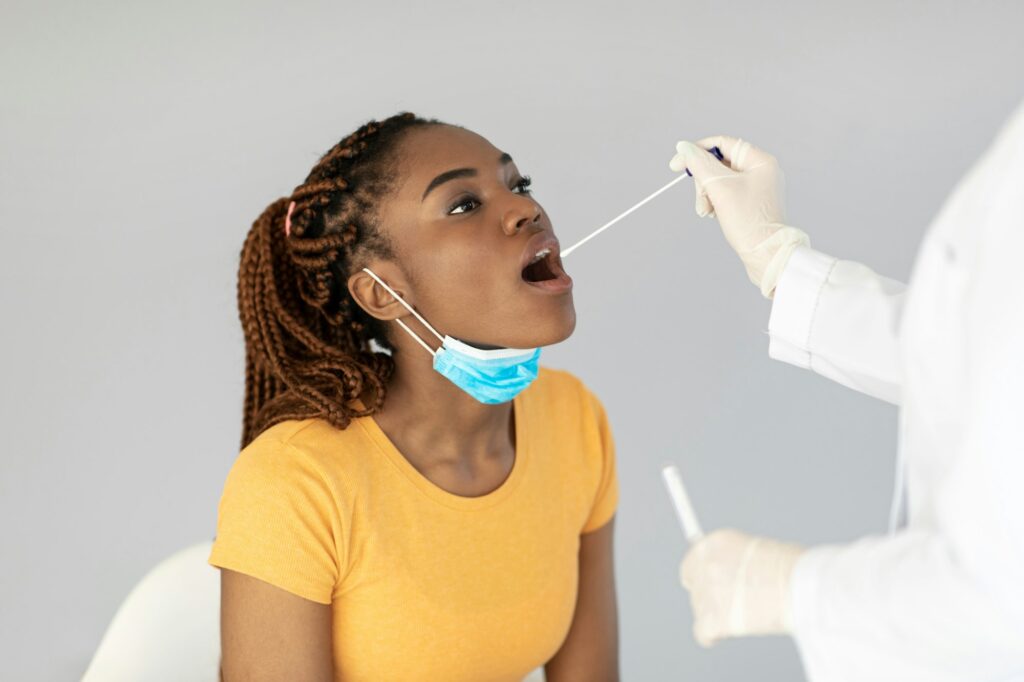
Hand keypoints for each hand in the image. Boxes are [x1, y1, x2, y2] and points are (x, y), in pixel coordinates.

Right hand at [669, 136, 808, 297]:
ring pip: (719, 180)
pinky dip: (715, 202)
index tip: (677, 164)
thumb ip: (699, 164)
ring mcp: (756, 187)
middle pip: (719, 164)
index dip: (697, 151)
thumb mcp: (720, 188)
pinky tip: (713, 214)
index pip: (722, 144)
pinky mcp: (750, 202)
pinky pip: (726, 193)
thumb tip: (683, 147)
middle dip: (703, 181)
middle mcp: (760, 170)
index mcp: (760, 161)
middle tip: (700, 199)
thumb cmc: (748, 222)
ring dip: (707, 194)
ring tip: (707, 211)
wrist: (765, 255)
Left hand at [679, 529, 803, 646]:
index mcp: (716, 542)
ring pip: (700, 609)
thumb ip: (739, 560)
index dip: (704, 575)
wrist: (801, 586)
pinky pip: (702, 633)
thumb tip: (735, 573)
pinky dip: (711, 637)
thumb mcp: (760, 550)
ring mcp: (707, 591)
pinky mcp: (712, 619)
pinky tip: (723, 636)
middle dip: (709, 595)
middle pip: (695, 586)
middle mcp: (706, 563)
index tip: (714, 584)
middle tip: (729, 603)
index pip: (694, 560)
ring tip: (744, 616)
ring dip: (716, 615)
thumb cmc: (793, 568)